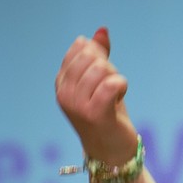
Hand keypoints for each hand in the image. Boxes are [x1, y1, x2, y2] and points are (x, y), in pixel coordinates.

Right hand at [55, 26, 139, 164]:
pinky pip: (112, 84)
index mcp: (61, 82)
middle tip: (111, 89)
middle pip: (92, 56)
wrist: (112, 151)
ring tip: (114, 96)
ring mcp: (76, 104)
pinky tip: (120, 97)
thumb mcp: (101, 81)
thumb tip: (102, 30)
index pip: (80, 49)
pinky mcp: (94, 114)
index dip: (99, 57)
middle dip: (109, 68)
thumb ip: (100, 55)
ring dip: (116, 79)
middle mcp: (64, 93)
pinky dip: (121, 86)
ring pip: (102, 68)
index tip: (102, 78)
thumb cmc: (107, 114)